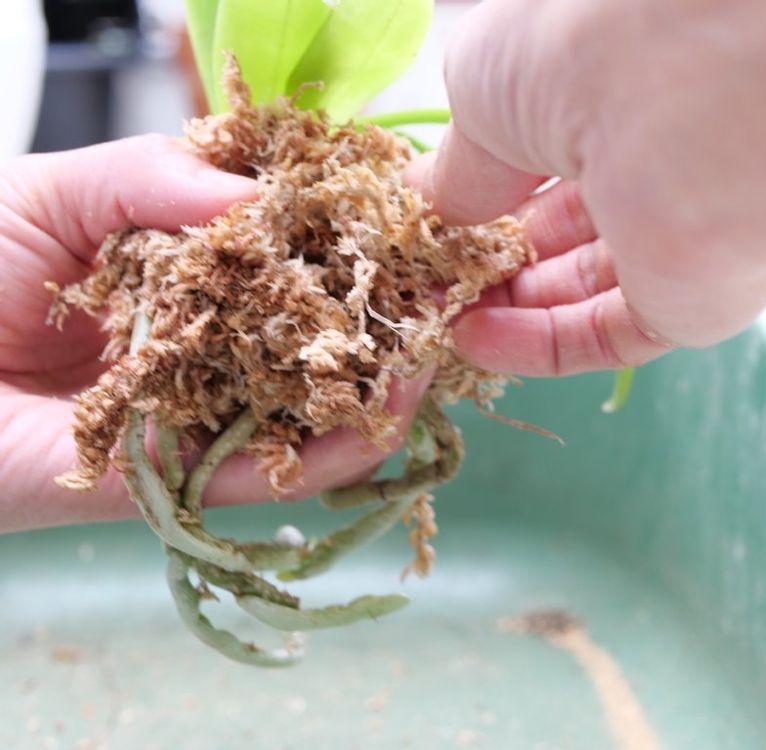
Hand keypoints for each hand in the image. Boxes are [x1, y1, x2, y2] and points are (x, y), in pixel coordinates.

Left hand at [0, 135, 424, 532]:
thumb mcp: (59, 191)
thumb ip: (156, 180)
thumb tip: (259, 200)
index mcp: (183, 271)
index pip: (280, 258)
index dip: (341, 243)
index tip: (399, 225)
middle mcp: (203, 344)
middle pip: (306, 340)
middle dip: (375, 325)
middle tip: (436, 300)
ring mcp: (196, 413)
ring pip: (303, 413)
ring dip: (372, 394)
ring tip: (423, 362)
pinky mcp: (177, 478)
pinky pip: (263, 477)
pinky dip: (325, 456)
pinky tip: (373, 423)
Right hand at [411, 0, 765, 374]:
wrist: (687, 102)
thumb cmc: (578, 52)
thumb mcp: (480, 84)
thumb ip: (460, 155)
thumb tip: (434, 203)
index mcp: (611, 87)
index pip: (540, 154)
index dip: (481, 193)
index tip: (429, 226)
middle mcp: (653, 153)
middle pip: (560, 225)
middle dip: (489, 254)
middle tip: (428, 280)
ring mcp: (678, 229)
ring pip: (581, 284)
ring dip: (503, 305)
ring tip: (437, 318)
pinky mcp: (692, 301)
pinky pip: (608, 333)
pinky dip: (538, 344)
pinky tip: (474, 339)